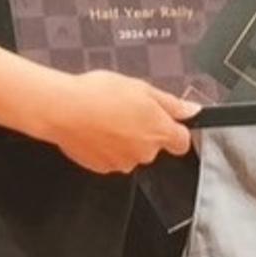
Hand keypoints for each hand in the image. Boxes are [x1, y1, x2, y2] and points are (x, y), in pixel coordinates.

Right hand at [40, 69, 197, 173]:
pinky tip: (97, 128)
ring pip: (132, 152)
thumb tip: (192, 110)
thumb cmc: (99, 94)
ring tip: (108, 116)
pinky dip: (107, 146)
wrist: (63, 110)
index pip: (182, 141)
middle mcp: (144, 152)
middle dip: (145, 130)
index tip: (167, 120)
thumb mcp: (142, 88)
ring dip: (125, 138)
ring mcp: (122, 162)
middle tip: (128, 109)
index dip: (176, 129)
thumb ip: (171, 103)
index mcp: (158, 131)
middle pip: (155, 145)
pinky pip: (111, 157)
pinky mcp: (102, 167)